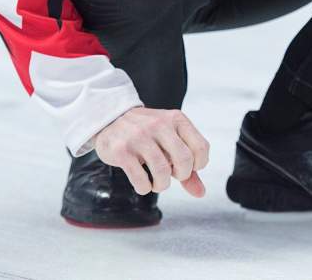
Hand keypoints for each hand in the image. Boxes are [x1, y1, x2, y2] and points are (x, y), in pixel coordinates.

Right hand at [93, 107, 209, 197]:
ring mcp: (139, 136)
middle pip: (184, 160)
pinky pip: (140, 179)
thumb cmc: (147, 134)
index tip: (188, 167)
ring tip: (157, 183)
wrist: (110, 120)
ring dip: (162, 185)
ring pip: (162, 171)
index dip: (198, 165)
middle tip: (172, 175)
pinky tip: (143, 184)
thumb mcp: (170, 140)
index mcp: (176, 119)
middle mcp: (159, 124)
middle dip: (181, 175)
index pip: (201, 147)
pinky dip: (145, 188)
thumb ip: (187, 164)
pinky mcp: (122, 150)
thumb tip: (201, 193)